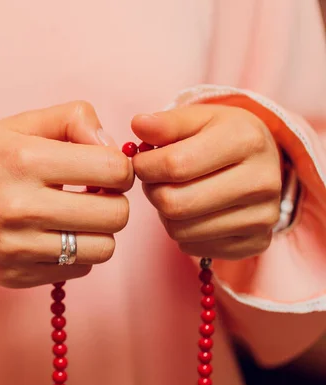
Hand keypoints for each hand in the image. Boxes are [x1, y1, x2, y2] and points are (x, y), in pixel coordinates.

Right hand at [0, 101, 133, 296]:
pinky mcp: (14, 276)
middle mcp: (20, 207)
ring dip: (98, 231)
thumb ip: (71, 119)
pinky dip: (75, 253)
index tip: (104, 167)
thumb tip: (113, 146)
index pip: (112, 170)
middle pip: (115, 215)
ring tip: (75, 216)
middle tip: (93, 192)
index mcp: (23, 159)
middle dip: (114, 200)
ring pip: (102, 249)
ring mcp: (17, 248)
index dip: (119, 167)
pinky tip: (53, 235)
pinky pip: (76, 271)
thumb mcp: (15, 124)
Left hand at [131, 104, 281, 259]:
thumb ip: (165, 123)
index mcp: (246, 140)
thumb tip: (138, 124)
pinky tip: (194, 212)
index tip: (141, 161)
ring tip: (176, 193)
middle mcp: (261, 181)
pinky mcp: (257, 243)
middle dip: (153, 192)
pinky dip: (183, 232)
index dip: (144, 166)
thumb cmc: (222, 136)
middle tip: (156, 180)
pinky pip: (193, 247)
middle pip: (174, 203)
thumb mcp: (197, 118)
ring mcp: (263, 216)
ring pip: (179, 230)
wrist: (263, 161)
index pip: (174, 165)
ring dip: (165, 214)